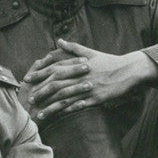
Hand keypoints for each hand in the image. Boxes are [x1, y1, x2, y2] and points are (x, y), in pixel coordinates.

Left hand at [24, 39, 157, 120]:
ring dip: (51, 106)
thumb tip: (59, 41)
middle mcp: (82, 76)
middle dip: (42, 92)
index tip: (28, 79)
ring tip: (39, 113)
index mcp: (79, 64)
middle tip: (30, 99)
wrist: (129, 70)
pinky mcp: (97, 98)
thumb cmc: (109, 61)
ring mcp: (90, 87)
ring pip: (66, 97)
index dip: (40, 74)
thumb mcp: (92, 52)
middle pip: (57, 84)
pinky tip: (58, 116)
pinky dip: (67, 111)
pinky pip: (80, 106)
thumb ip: (74, 48)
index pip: (55, 69)